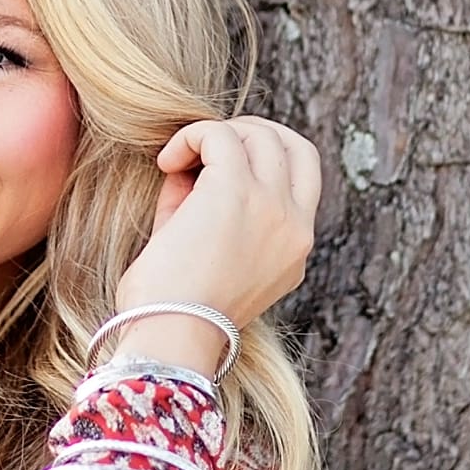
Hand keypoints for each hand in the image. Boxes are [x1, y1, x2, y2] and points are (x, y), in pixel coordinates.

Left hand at [105, 116, 322, 372]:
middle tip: (205, 148)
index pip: (304, 178)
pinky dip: (190, 137)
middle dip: (250, 133)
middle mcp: (295, 227)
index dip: (266, 157)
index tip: (222, 164)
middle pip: (293, 144)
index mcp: (295, 251)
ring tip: (176, 159)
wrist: (171, 336)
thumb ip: (203, 210)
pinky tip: (165, 162)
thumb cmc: (173, 309)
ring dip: (215, 135)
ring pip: (259, 134)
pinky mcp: (236, 191)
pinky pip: (219, 136)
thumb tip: (185, 167)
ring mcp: (271, 206)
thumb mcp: (205, 259)